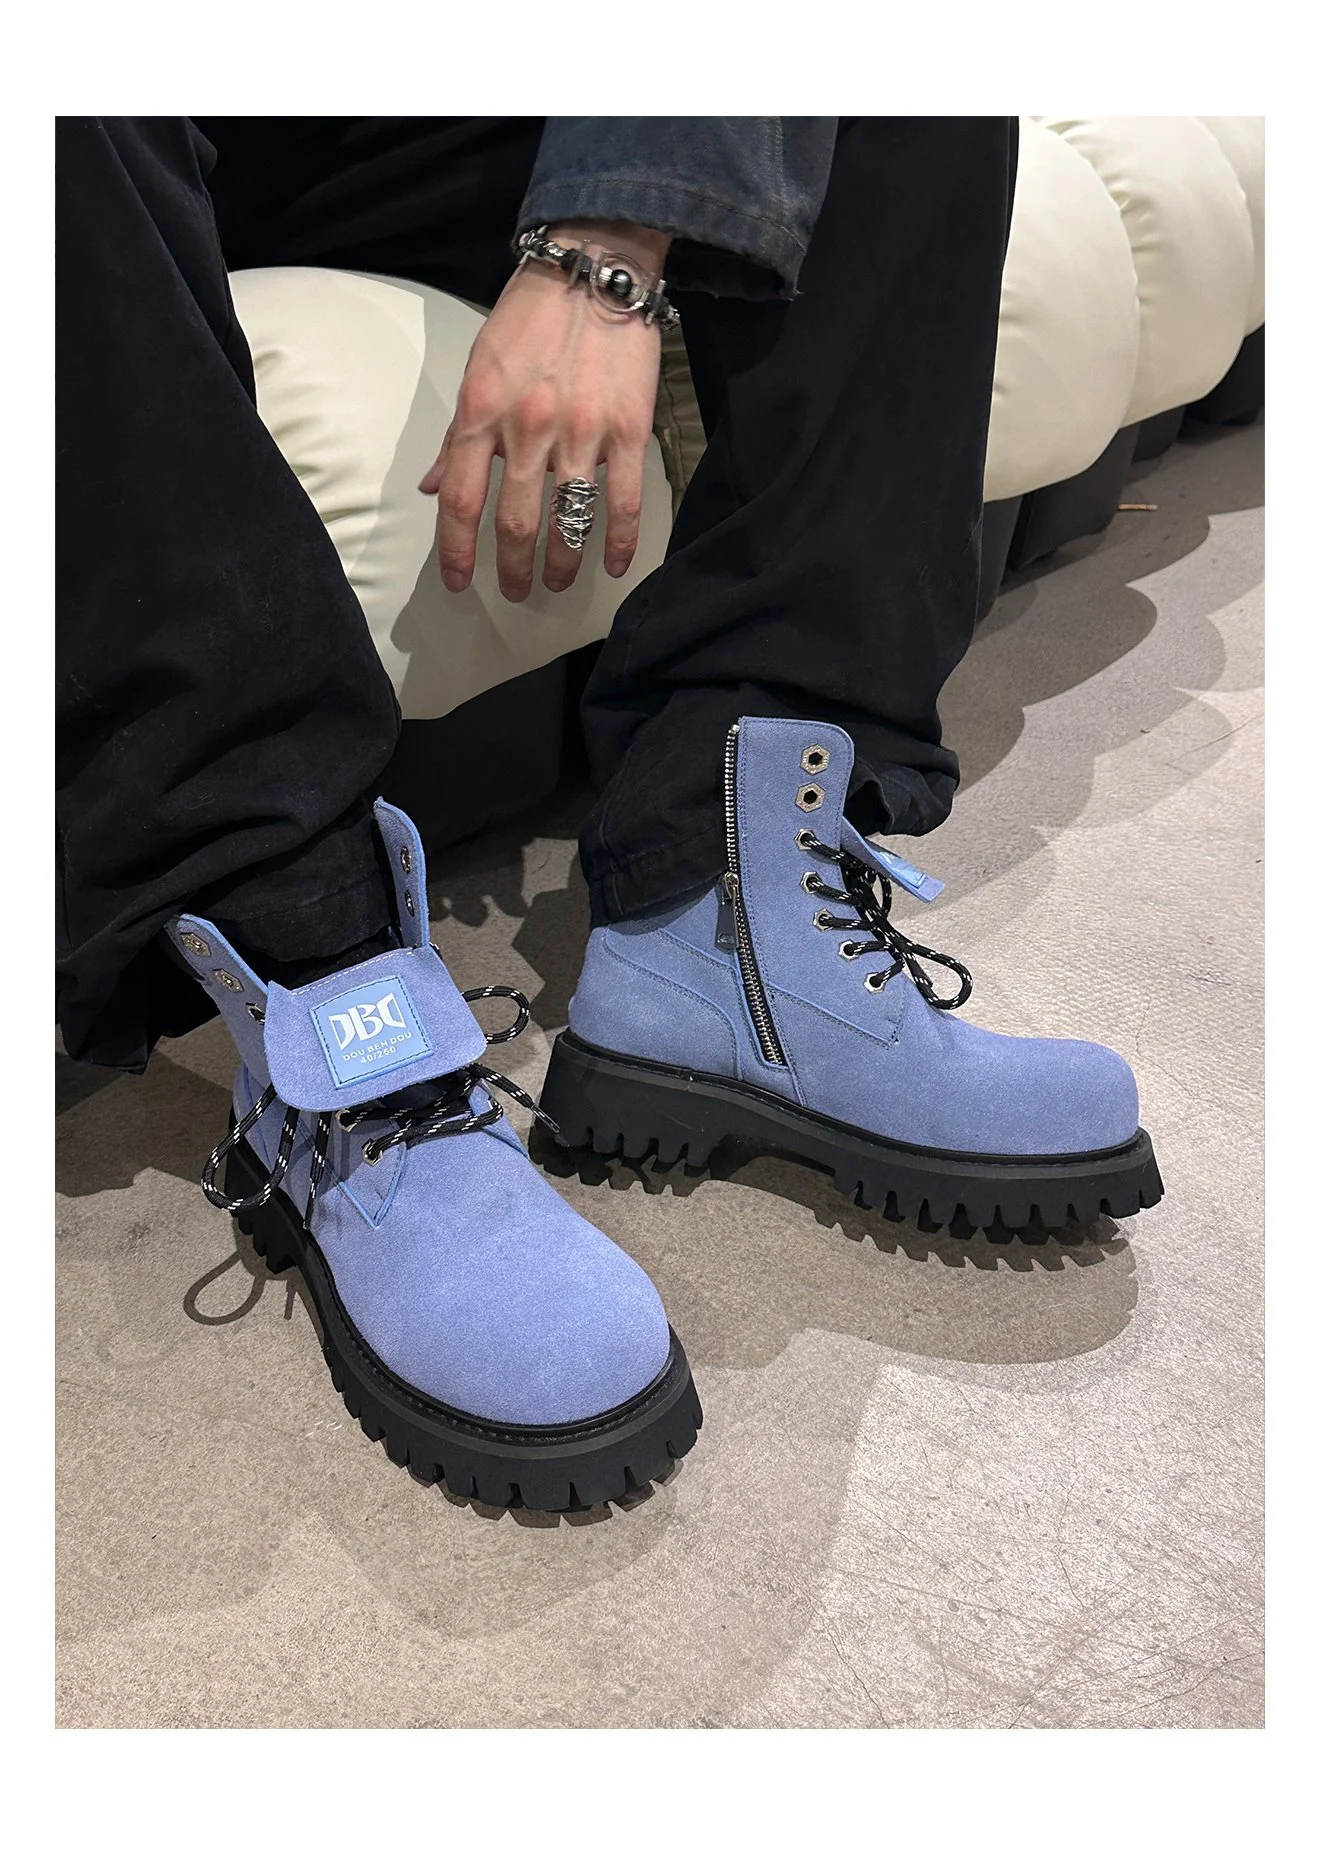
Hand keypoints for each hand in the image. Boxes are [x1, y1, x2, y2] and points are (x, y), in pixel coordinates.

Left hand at [419, 221, 668, 601]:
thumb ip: (456, 433)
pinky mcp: (628, 430)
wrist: (593, 268)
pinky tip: (611, 565)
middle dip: (512, 568)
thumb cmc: (530, 317)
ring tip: (558, 581)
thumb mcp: (477, 368)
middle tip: (515, 589)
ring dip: (561, 563)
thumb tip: (433, 487)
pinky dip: (618, 542)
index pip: (459, 499)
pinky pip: (622, 501)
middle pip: (514, 522)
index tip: (460, 581)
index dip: (456, 550)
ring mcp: (580, 432)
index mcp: (481, 411)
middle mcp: (527, 428)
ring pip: (567, 521)